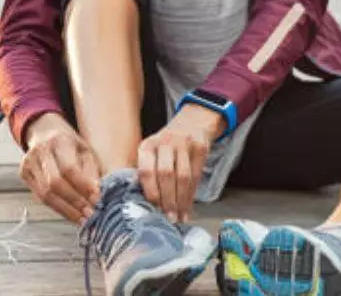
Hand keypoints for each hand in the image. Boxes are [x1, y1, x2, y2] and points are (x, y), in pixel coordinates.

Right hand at [19, 112, 101, 224]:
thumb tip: (97, 195)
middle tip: (90, 214)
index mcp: (59, 140)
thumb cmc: (71, 146)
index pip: (69, 168)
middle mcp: (40, 151)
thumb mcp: (86, 151)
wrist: (45, 134)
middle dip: (74, 201)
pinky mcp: (24, 174)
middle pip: (54, 183)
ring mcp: (29, 162)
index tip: (97, 199)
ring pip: (45, 193)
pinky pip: (40, 197)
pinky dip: (57, 208)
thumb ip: (92, 171)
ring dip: (66, 210)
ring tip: (82, 219)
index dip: (83, 186)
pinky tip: (71, 214)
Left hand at [137, 104, 222, 223]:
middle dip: (167, 200)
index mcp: (148, 145)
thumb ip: (147, 172)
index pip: (146, 170)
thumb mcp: (153, 152)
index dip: (150, 192)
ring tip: (179, 217)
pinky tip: (188, 207)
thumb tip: (140, 202)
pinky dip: (192, 195)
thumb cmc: (168, 145)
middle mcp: (165, 142)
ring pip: (183, 177)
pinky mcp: (200, 147)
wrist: (193, 122)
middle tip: (168, 218)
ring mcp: (184, 143)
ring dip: (181, 200)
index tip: (153, 209)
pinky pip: (196, 175)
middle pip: (166, 175)